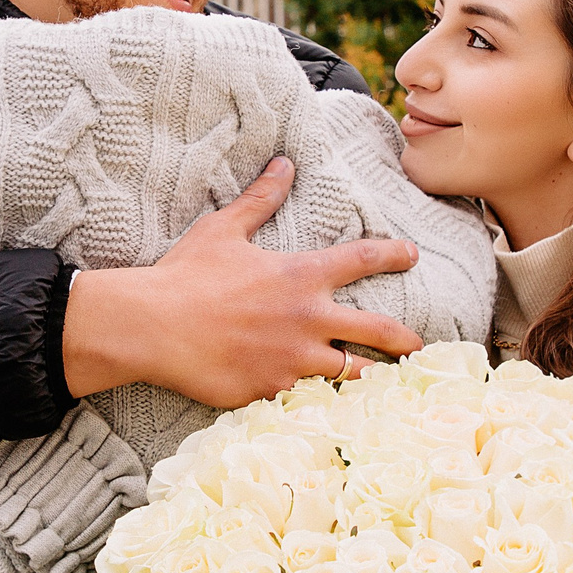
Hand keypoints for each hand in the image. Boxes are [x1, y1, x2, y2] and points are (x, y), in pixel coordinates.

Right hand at [61, 157, 421, 405]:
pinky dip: (320, 399)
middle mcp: (309, 319)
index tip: (411, 254)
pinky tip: (333, 407)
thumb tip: (284, 165)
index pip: (363, 258)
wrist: (154, 328)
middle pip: (378, 329)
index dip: (393, 253)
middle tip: (419, 344)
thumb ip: (259, 200)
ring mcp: (295, 360)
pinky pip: (308, 398)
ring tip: (386, 384)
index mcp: (302, 275)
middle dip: (404, 338)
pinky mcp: (274, 391)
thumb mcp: (223, 230)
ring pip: (352, 372)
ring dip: (371, 376)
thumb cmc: (186, 275)